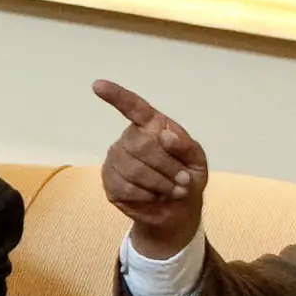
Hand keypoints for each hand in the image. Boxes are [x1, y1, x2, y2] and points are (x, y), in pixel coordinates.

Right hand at [93, 79, 210, 258]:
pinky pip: (125, 188)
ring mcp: (116, 159)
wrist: (177, 210)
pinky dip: (147, 196)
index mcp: (151, 126)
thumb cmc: (187, 177)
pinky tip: (154, 196)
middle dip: (167, 167)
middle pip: (141, 146)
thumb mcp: (197, 161)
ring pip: (133, 169)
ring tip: (174, 191)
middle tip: (183, 181)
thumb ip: (186, 146)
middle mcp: (129, 137)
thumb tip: (165, 134)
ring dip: (160, 184)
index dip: (116, 96)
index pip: (133, 107)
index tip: (98, 85)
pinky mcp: (109, 181)